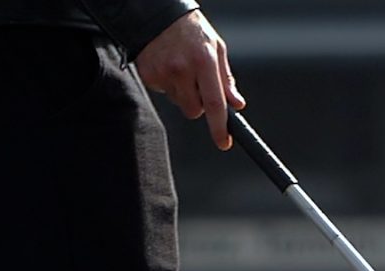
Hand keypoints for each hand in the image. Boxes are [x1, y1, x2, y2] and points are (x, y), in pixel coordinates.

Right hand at [134, 11, 244, 149]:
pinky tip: (168, 67)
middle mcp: (183, 68)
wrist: (158, 14)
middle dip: (199, 104)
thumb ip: (226, 78)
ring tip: (181, 69)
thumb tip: (236, 104)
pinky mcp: (148, 75)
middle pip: (194, 110)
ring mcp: (163, 72)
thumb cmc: (192, 30)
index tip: (224, 142)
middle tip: (197, 84)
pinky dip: (168, 86)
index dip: (219, 127)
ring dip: (183, 94)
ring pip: (179, 103)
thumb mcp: (216, 48)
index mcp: (204, 60)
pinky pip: (163, 94)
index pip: (214, 103)